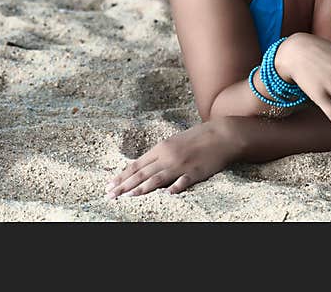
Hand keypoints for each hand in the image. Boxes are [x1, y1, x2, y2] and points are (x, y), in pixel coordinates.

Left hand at [105, 118, 242, 196]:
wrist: (221, 134)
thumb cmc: (196, 138)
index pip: (136, 165)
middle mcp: (168, 157)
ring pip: (158, 178)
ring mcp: (181, 165)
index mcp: (161, 148)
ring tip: (128, 196)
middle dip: (124, 185)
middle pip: (142, 173)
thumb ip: (158, 155)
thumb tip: (142, 167)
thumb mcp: (173, 143)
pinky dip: (175, 188)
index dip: (122, 176)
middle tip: (110, 195)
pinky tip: (167, 194)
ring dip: (142, 188)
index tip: (109, 185)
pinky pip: (184, 181)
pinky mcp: (196, 172)